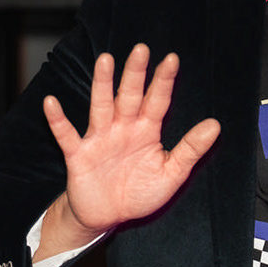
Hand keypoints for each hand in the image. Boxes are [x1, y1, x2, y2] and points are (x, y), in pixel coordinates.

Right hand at [41, 44, 218, 246]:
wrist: (107, 217)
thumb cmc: (139, 192)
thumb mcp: (171, 174)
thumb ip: (190, 149)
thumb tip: (215, 125)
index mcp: (146, 131)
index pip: (157, 101)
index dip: (163, 81)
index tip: (172, 60)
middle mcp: (122, 129)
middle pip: (129, 96)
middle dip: (135, 74)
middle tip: (141, 49)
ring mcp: (99, 139)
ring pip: (101, 107)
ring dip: (102, 85)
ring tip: (105, 61)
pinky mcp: (78, 155)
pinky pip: (66, 136)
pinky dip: (58, 120)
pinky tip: (52, 102)